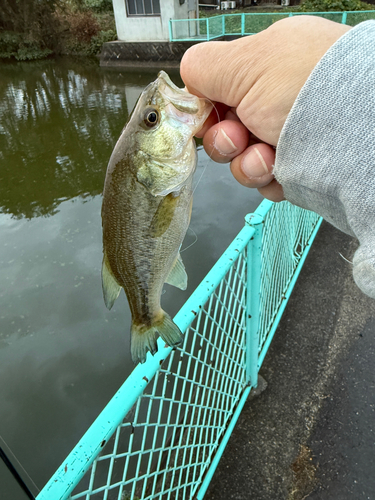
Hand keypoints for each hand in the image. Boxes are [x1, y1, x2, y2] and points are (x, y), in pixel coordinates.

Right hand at [180, 16, 350, 200]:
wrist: (355, 134)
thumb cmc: (304, 88)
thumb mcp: (243, 64)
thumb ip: (203, 66)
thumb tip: (188, 79)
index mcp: (266, 65)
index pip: (219, 90)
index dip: (206, 110)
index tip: (205, 119)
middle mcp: (277, 100)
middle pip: (227, 130)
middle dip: (225, 141)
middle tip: (239, 137)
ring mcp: (288, 135)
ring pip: (242, 160)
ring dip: (245, 164)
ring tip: (265, 159)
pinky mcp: (298, 166)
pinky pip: (264, 179)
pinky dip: (266, 179)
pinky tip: (279, 171)